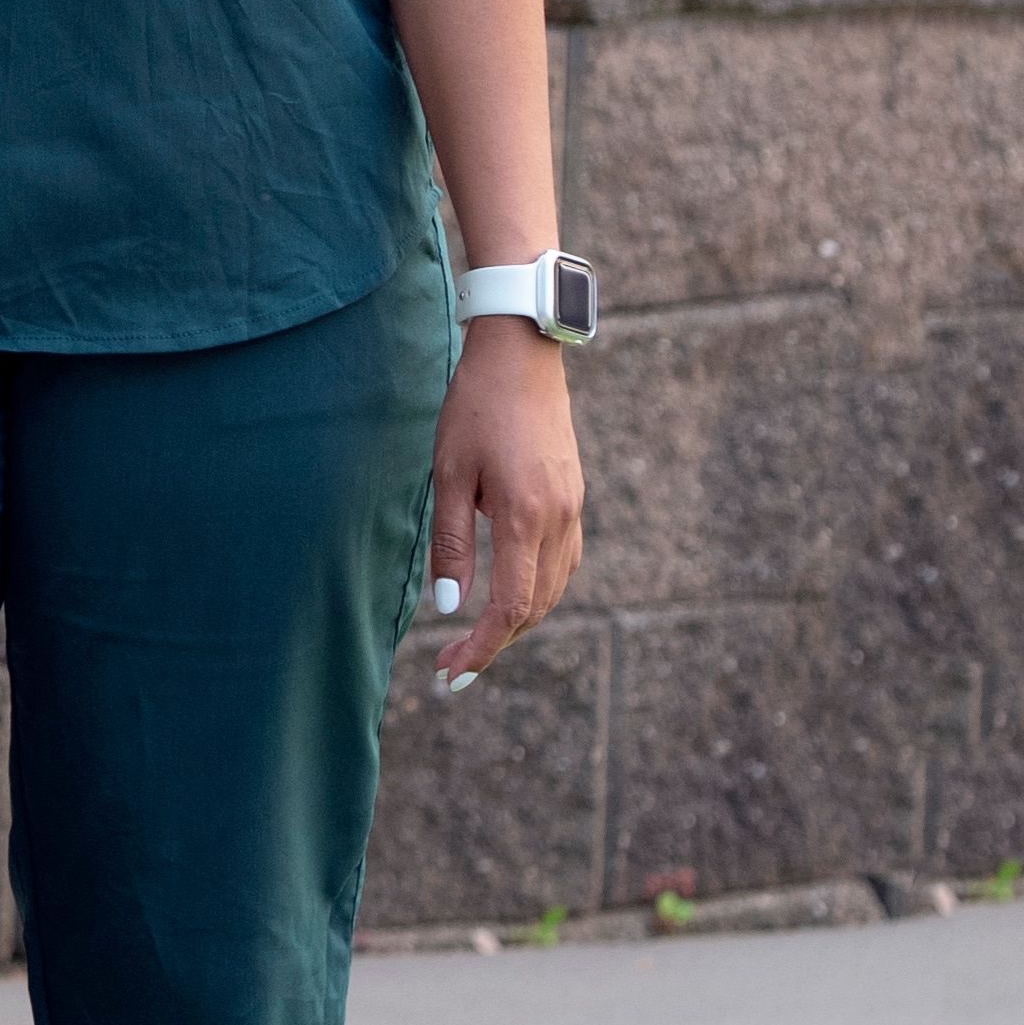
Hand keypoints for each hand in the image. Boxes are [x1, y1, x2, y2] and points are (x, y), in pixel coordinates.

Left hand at [426, 320, 583, 685]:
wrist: (522, 354)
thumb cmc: (475, 407)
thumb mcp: (449, 473)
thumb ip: (452, 543)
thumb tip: (451, 607)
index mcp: (525, 515)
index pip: (511, 607)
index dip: (482, 646)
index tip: (449, 670)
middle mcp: (559, 519)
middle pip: (537, 607)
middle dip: (495, 643)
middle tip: (451, 666)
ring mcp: (573, 509)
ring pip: (554, 589)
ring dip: (518, 621)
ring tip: (475, 638)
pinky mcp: (574, 498)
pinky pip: (563, 562)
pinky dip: (538, 590)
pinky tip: (510, 594)